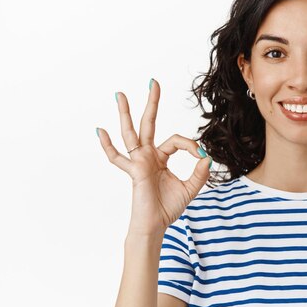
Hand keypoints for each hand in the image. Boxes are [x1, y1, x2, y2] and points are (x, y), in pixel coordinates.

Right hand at [96, 79, 211, 237]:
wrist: (156, 224)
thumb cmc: (168, 207)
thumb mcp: (191, 188)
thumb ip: (199, 173)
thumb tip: (206, 156)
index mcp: (160, 157)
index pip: (176, 140)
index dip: (190, 145)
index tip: (200, 155)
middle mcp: (147, 155)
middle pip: (149, 124)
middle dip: (152, 103)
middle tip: (153, 82)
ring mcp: (139, 162)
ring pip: (131, 133)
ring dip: (126, 113)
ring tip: (120, 94)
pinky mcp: (134, 171)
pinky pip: (117, 158)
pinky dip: (108, 146)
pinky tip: (100, 131)